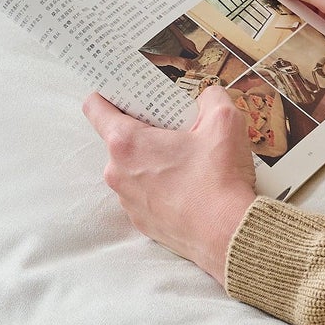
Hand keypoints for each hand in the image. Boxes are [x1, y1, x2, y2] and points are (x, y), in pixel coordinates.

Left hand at [83, 86, 258, 283]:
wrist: (228, 235)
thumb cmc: (219, 181)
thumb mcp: (225, 121)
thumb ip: (211, 97)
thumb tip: (206, 97)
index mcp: (127, 143)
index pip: (95, 108)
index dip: (109, 93)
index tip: (125, 90)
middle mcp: (118, 173)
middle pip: (121, 138)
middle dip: (146, 129)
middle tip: (176, 128)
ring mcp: (128, 200)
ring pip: (134, 168)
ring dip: (154, 160)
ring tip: (189, 160)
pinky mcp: (142, 221)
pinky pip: (146, 193)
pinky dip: (162, 186)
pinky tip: (191, 185)